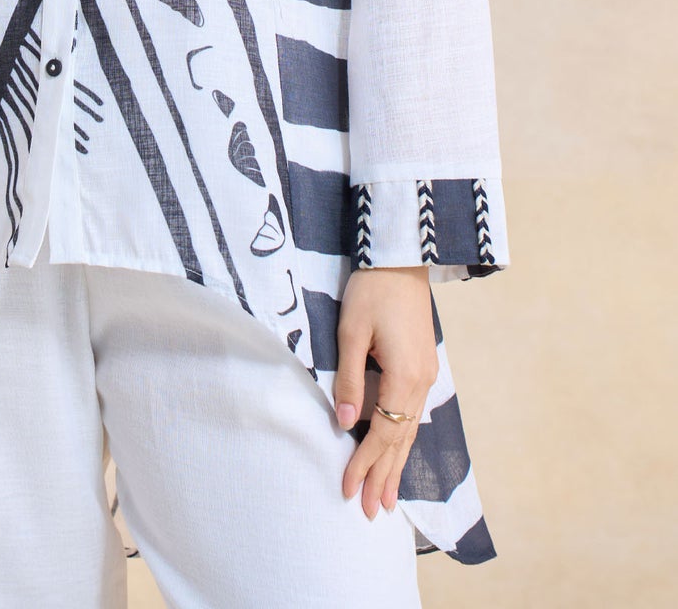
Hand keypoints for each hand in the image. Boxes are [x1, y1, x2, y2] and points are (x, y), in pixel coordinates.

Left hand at [333, 264, 437, 518]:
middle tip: (371, 512)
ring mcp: (426, 375)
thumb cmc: (372, 290)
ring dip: (397, 465)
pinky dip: (404, 441)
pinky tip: (398, 455)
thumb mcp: (352, 331)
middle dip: (384, 476)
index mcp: (405, 376)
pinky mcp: (422, 367)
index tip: (349, 489)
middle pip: (400, 440)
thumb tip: (345, 423)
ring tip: (388, 499)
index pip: (382, 432)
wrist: (402, 258)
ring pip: (409, 431)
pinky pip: (412, 415)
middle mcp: (422, 382)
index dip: (365, 463)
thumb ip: (350, 379)